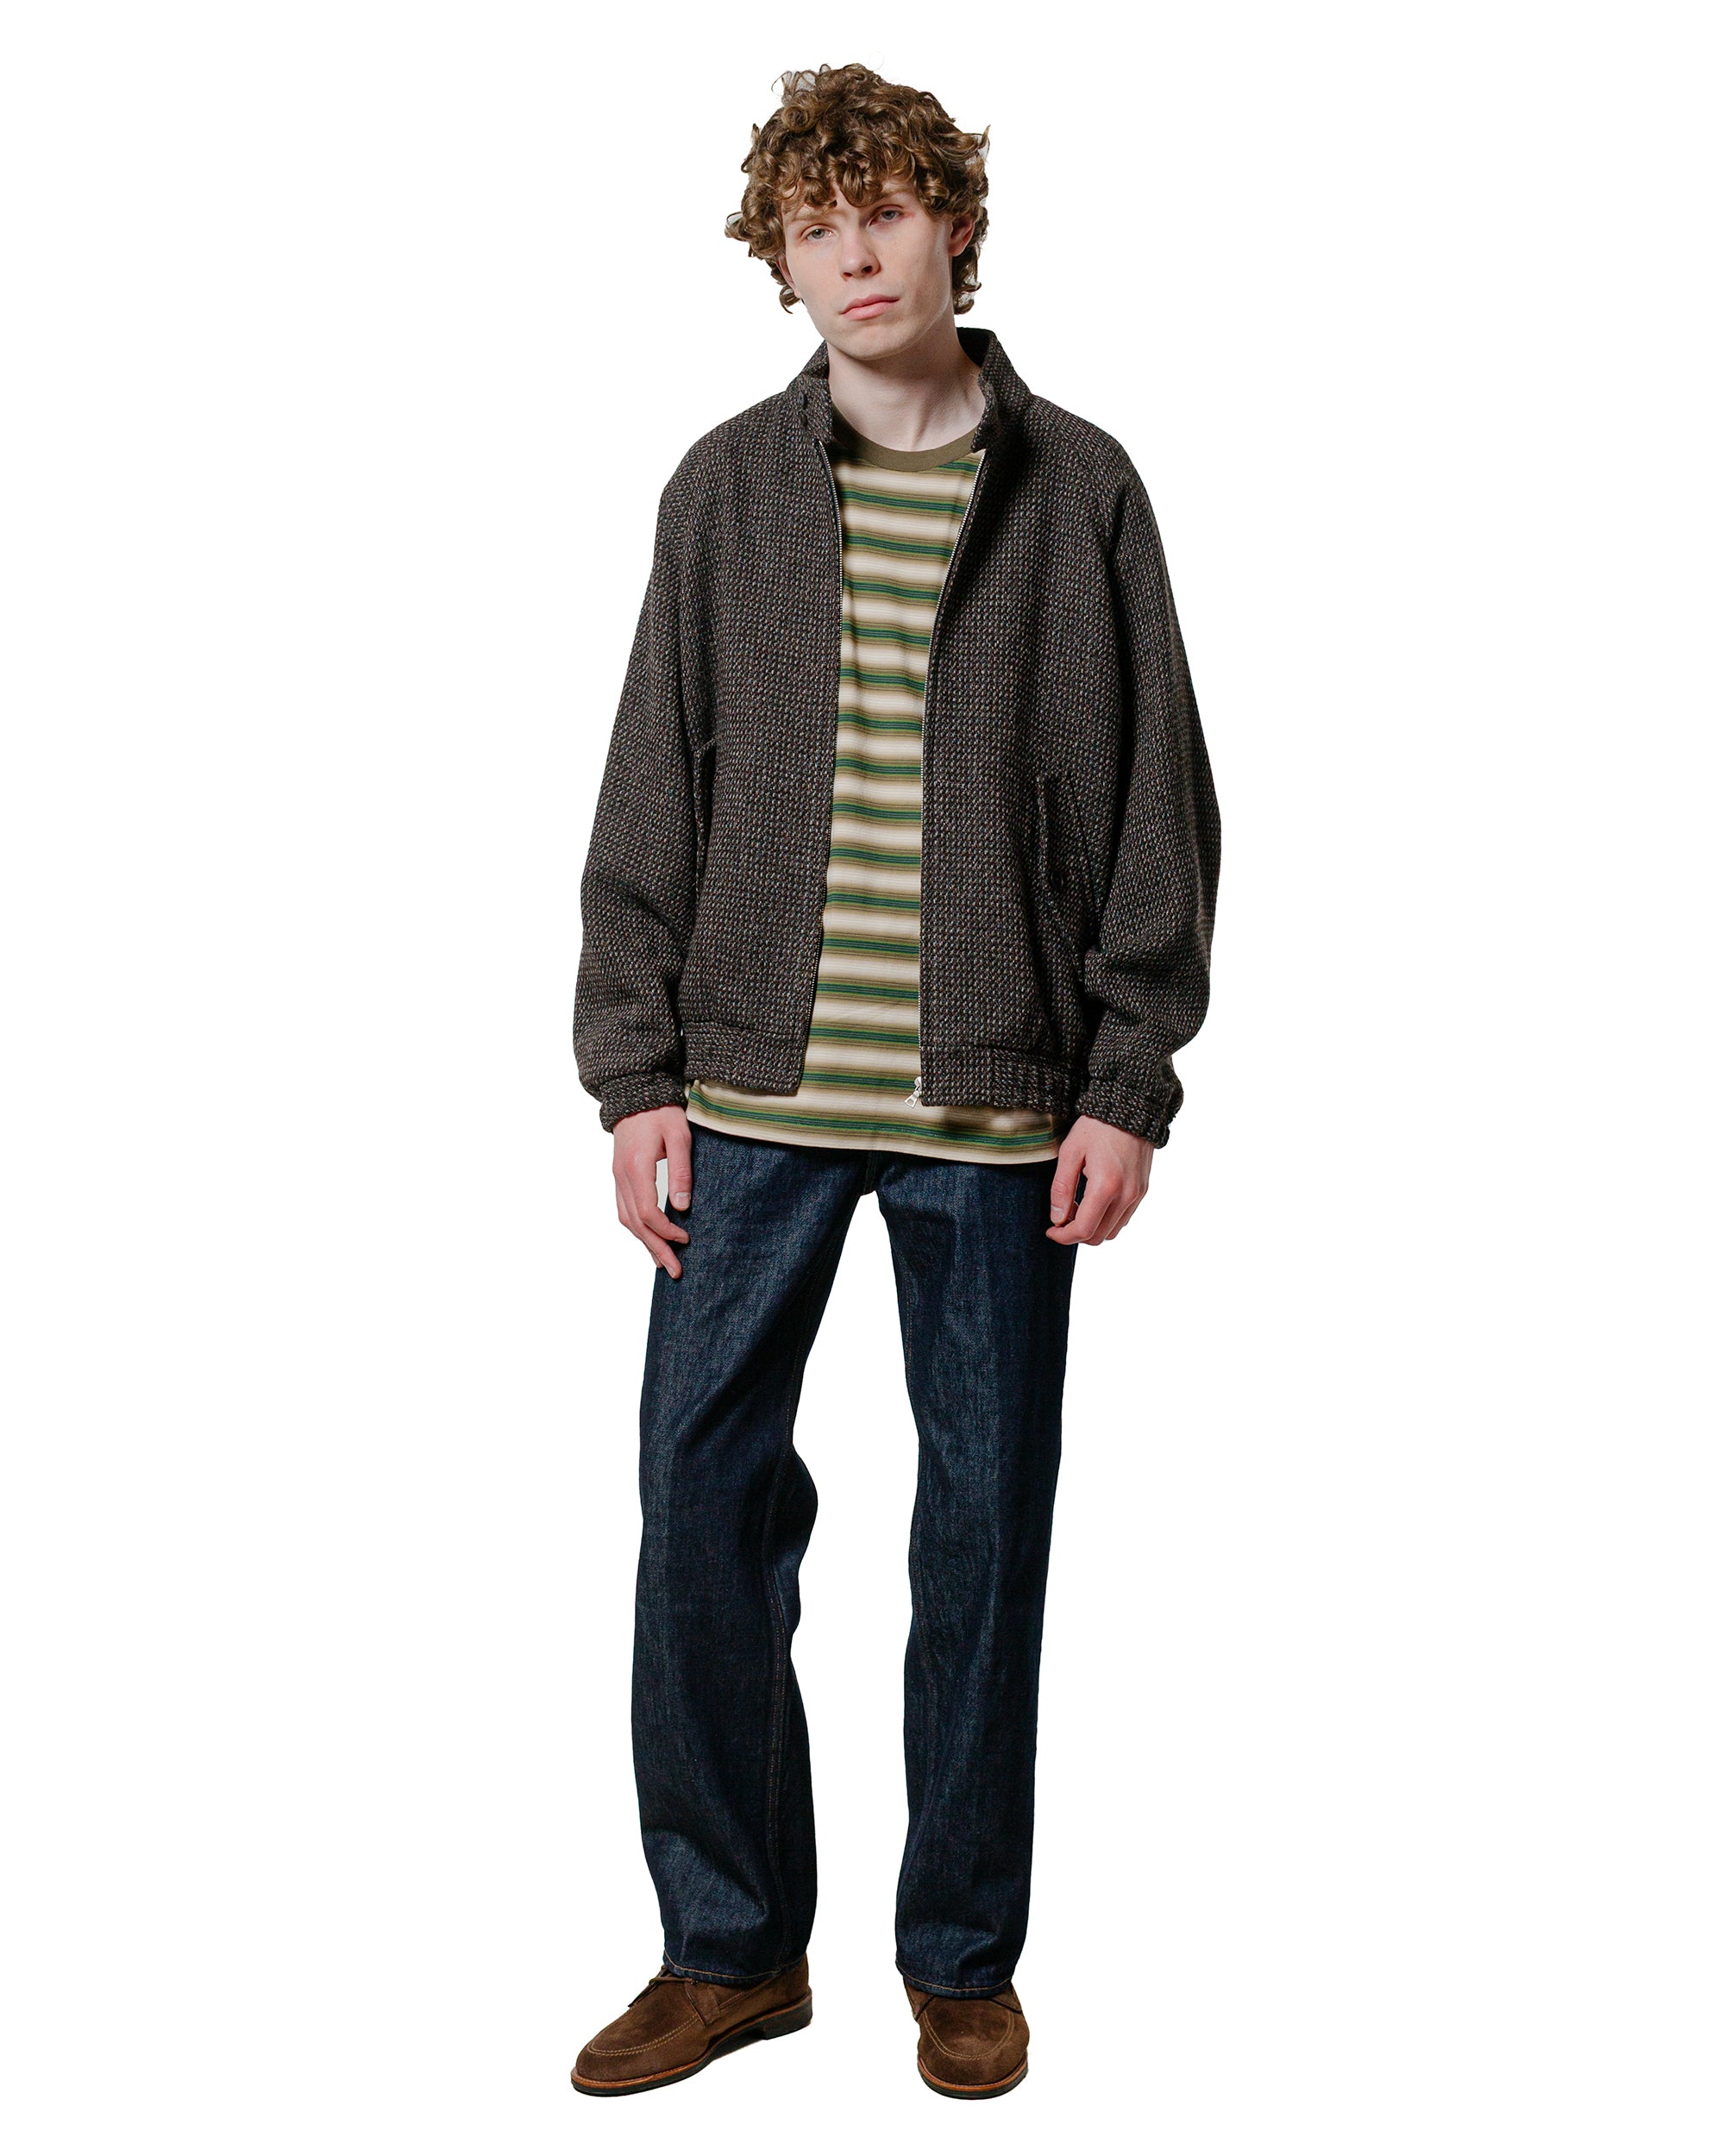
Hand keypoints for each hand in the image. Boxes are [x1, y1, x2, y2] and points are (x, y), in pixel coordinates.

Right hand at [612, 1105, 692, 1276]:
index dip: (667, 1231)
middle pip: (635, 1224)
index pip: (648, 1212)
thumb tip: (682, 1206)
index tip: (687, 1239)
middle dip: (656, 1249)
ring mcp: (617, 1177)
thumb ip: (680, 1170)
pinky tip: (648, 1239)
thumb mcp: (679, 1135)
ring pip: (626, 1220)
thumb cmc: (660, 1112)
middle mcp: (622, 1177)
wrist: (633, 1093)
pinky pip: (624, 1210)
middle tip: (675, 1271)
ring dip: (644, 1243)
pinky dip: (636, 1229)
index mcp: (636, 1167)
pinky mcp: (619, 1176)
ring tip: (662, 1262)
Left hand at [1046, 1115, 1152, 1244]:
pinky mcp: (1142, 1191)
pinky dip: (1106, 1220)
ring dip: (1092, 1228)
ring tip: (1076, 1208)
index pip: (1084, 1229)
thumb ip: (1062, 1188)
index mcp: (1105, 1186)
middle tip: (1061, 1217)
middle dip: (1076, 1234)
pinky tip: (1093, 1202)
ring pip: (1112, 1231)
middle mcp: (1126, 1195)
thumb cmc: (1097, 1127)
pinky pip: (1123, 1218)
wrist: (1130, 1108)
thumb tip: (1057, 1218)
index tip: (1050, 1230)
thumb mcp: (1070, 1152)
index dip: (1063, 1237)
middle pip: (1098, 1236)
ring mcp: (1137, 1195)